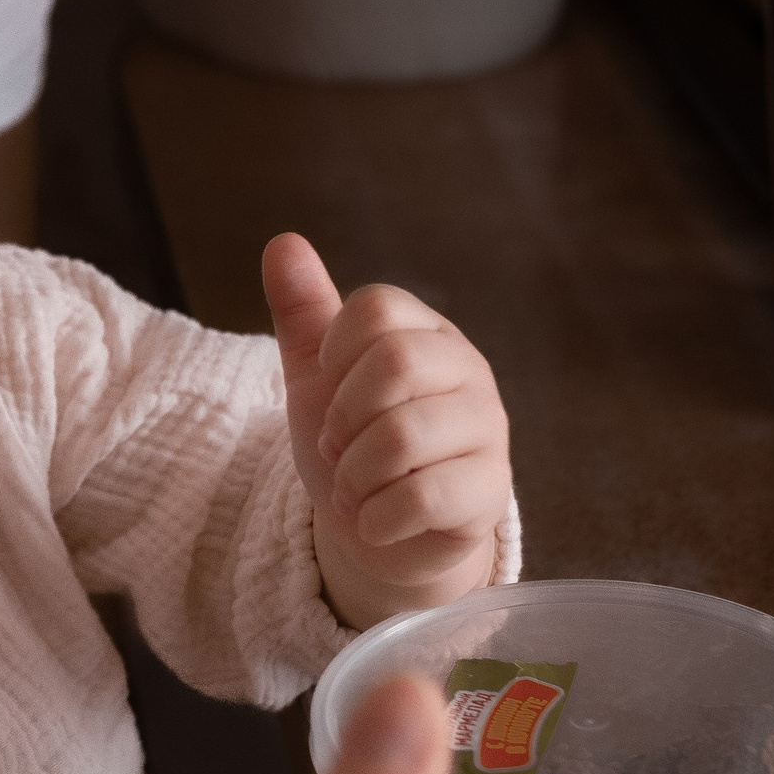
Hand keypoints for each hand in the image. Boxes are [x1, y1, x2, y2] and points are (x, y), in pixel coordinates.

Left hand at [262, 232, 511, 629]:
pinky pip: (422, 497)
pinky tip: (376, 522)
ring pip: (403, 436)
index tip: (329, 392)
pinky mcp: (491, 491)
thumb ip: (303, 310)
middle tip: (335, 448)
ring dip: (353, 476)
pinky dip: (376, 518)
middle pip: (395, 363)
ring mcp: (487, 430)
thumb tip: (283, 241)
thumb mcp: (316, 375)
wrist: (381, 532)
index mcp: (426, 332)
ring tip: (353, 489)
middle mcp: (467, 371)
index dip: (334, 356)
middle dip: (343, 418)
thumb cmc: (352, 442)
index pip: (375, 309)